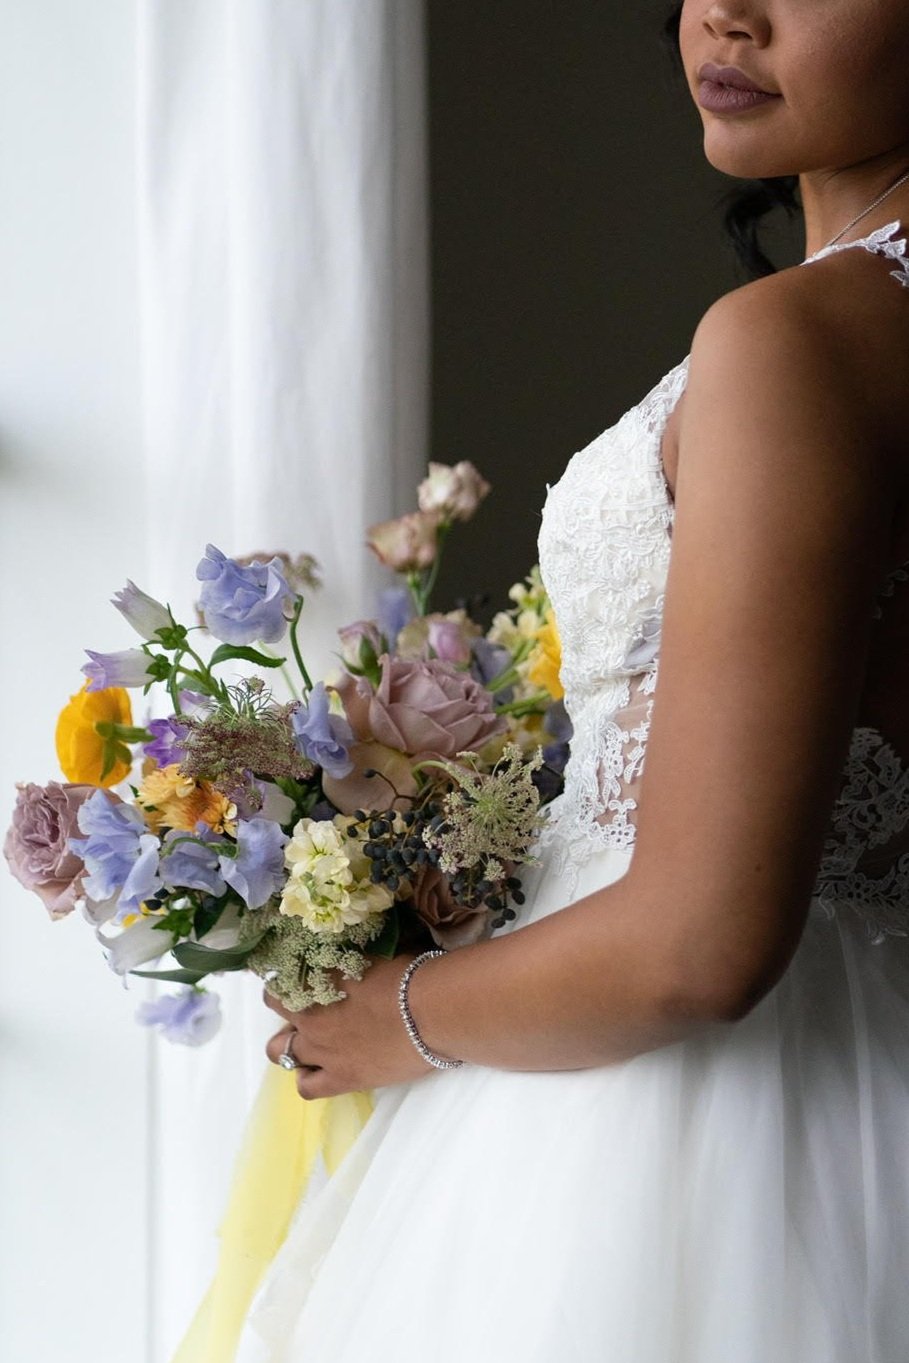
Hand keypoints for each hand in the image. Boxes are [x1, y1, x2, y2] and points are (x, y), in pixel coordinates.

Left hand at [263, 955, 441, 1098]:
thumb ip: (352, 960)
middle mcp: (311, 1013)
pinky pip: (307, 1087)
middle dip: (287, 1007)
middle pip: (276, 1008)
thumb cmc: (410, 974)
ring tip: (310, 1042)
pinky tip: (320, 1070)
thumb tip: (349, 957)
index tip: (301, 977)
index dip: (289, 977)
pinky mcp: (341, 1078)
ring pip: (279, 1050)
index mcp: (318, 977)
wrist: (432, 1011)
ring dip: (289, 1042)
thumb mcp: (374, 955)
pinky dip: (308, 1078)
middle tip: (310, 1007)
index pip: (284, 974)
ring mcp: (322, 1049)